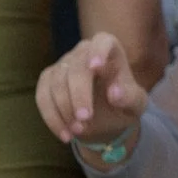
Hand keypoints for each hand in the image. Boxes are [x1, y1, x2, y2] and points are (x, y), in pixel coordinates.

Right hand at [37, 31, 147, 148]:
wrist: (107, 115)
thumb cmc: (124, 102)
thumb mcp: (135, 103)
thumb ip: (129, 96)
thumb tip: (115, 93)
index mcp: (110, 50)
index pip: (103, 42)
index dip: (98, 51)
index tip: (95, 67)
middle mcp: (84, 52)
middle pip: (75, 67)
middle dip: (79, 95)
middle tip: (85, 119)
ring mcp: (63, 64)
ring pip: (56, 82)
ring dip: (65, 109)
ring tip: (79, 131)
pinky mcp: (48, 79)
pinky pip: (42, 96)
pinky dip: (52, 117)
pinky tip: (64, 135)